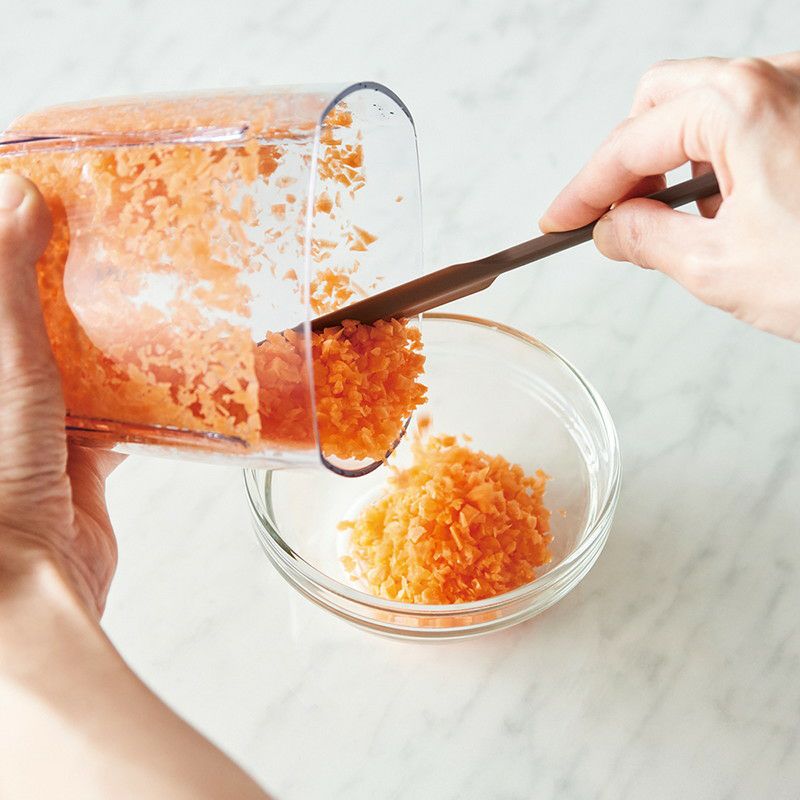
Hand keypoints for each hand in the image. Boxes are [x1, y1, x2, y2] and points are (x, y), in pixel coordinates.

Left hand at [0, 171, 121, 617]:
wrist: (29, 576)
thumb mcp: (7, 362)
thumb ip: (7, 282)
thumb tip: (18, 192)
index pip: (5, 287)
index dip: (17, 238)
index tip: (45, 196)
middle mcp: (7, 390)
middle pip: (36, 321)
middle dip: (66, 281)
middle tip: (107, 236)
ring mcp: (39, 424)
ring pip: (76, 363)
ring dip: (107, 334)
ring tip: (145, 290)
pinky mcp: (81, 457)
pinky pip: (115, 412)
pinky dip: (141, 394)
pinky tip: (170, 367)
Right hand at [540, 54, 799, 341]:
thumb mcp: (717, 267)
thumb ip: (644, 239)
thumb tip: (610, 229)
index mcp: (737, 106)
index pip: (627, 146)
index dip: (583, 190)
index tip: (558, 221)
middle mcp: (773, 80)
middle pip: (659, 101)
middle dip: (626, 161)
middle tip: (612, 216)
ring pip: (703, 106)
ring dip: (673, 161)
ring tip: (679, 225)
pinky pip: (747, 118)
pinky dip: (718, 159)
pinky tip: (729, 210)